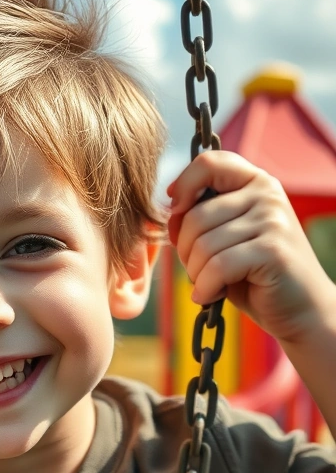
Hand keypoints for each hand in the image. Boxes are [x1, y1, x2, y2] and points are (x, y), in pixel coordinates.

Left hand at [166, 151, 335, 345]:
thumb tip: (172, 211)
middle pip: (195, 215)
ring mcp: (273, 220)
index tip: (176, 211)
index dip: (183, 186)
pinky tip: (210, 296)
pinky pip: (218, 266)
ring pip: (204, 244)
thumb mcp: (226, 238)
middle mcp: (267, 194)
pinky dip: (205, 287)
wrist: (301, 309)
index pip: (209, 163)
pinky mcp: (273, 251)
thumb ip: (202, 218)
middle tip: (198, 271)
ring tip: (208, 285)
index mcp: (255, 182)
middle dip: (185, 251)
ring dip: (195, 274)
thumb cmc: (255, 275)